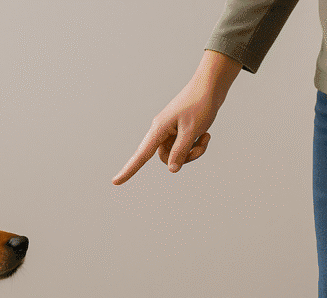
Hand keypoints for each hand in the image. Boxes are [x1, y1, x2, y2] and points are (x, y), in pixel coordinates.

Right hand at [112, 51, 241, 185]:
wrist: (211, 86)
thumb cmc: (200, 105)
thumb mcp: (191, 130)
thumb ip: (180, 151)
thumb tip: (172, 169)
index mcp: (159, 129)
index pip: (141, 155)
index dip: (128, 170)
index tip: (115, 182)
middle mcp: (161, 131)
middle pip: (165, 157)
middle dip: (184, 158)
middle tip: (200, 146)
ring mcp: (170, 131)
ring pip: (176, 154)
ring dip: (192, 151)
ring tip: (205, 137)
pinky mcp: (180, 130)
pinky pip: (183, 147)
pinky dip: (195, 145)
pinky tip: (205, 135)